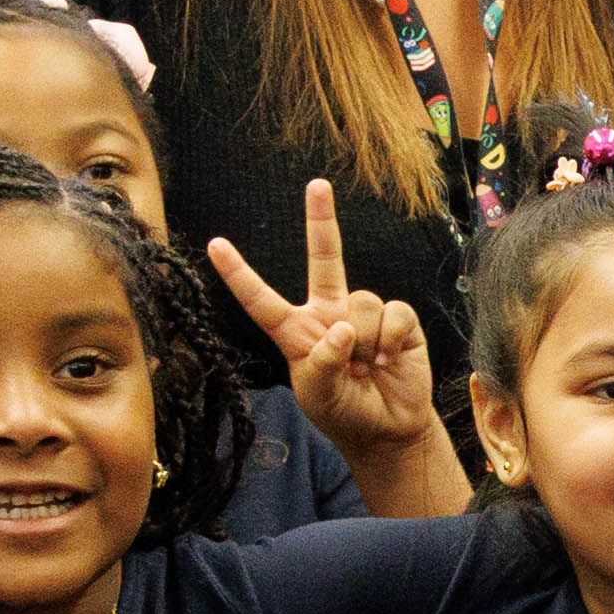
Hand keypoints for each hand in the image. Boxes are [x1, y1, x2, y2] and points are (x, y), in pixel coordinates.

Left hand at [210, 183, 441, 457]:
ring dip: (366, 340)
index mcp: (296, 331)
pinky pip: (394, 313)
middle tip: (317, 184)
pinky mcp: (398, 321)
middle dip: (321, 220)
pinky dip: (391, 338)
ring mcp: (364, 314)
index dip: (238, 274)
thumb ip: (322, 364)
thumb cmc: (343, 412)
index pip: (261, 300)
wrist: (389, 429)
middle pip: (325, 259)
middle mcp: (329, 313)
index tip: (214, 245)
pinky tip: (389, 359)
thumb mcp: (319, 396)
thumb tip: (343, 329)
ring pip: (363, 300)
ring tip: (368, 369)